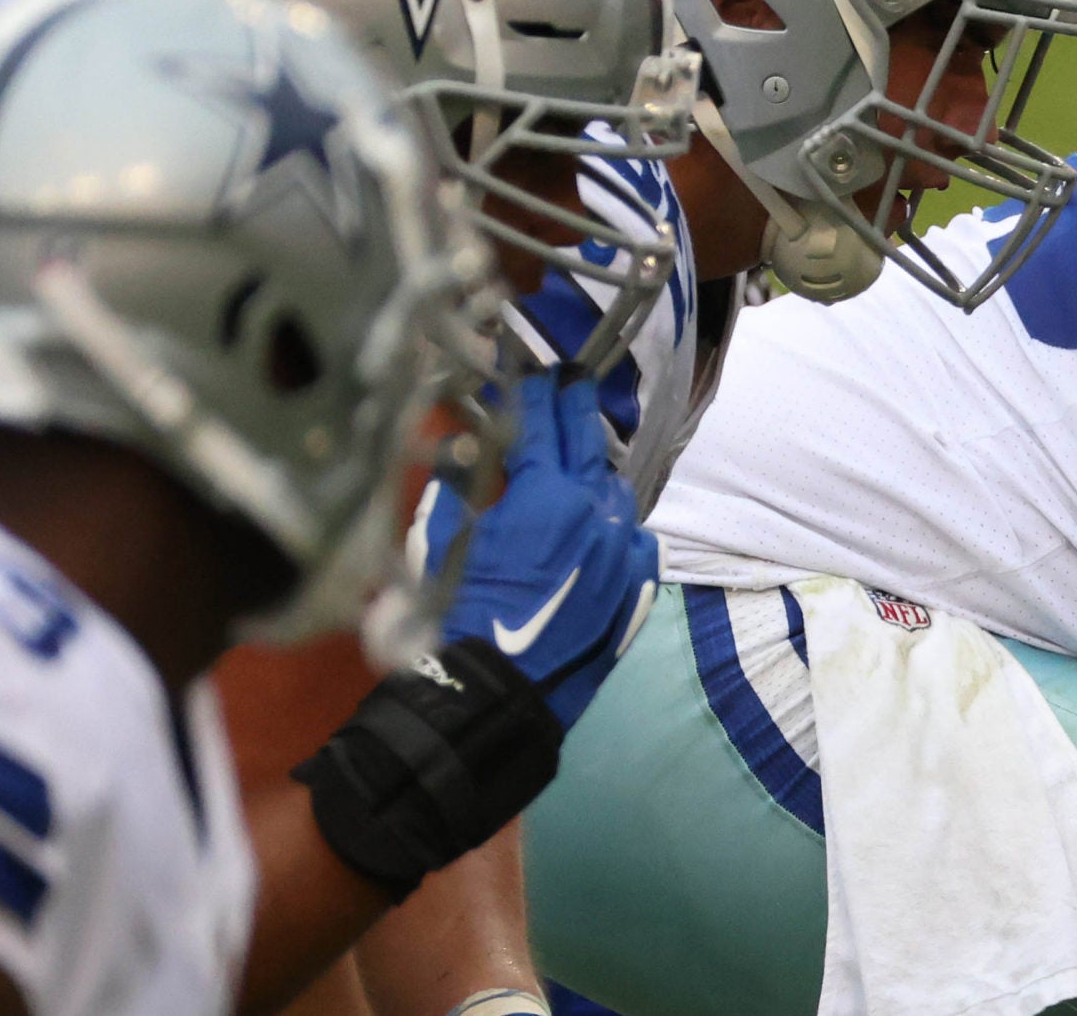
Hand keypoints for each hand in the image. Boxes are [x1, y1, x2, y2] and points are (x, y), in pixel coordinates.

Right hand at [422, 372, 658, 726]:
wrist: (495, 698)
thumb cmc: (456, 619)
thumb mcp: (440, 544)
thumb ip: (457, 489)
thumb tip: (461, 451)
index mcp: (544, 496)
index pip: (543, 423)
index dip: (533, 396)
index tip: (528, 379)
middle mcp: (594, 515)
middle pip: (589, 442)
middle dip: (575, 408)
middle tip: (568, 385)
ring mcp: (622, 552)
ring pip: (615, 490)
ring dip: (594, 471)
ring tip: (576, 462)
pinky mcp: (635, 589)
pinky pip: (636, 540)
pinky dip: (617, 526)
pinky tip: (600, 525)